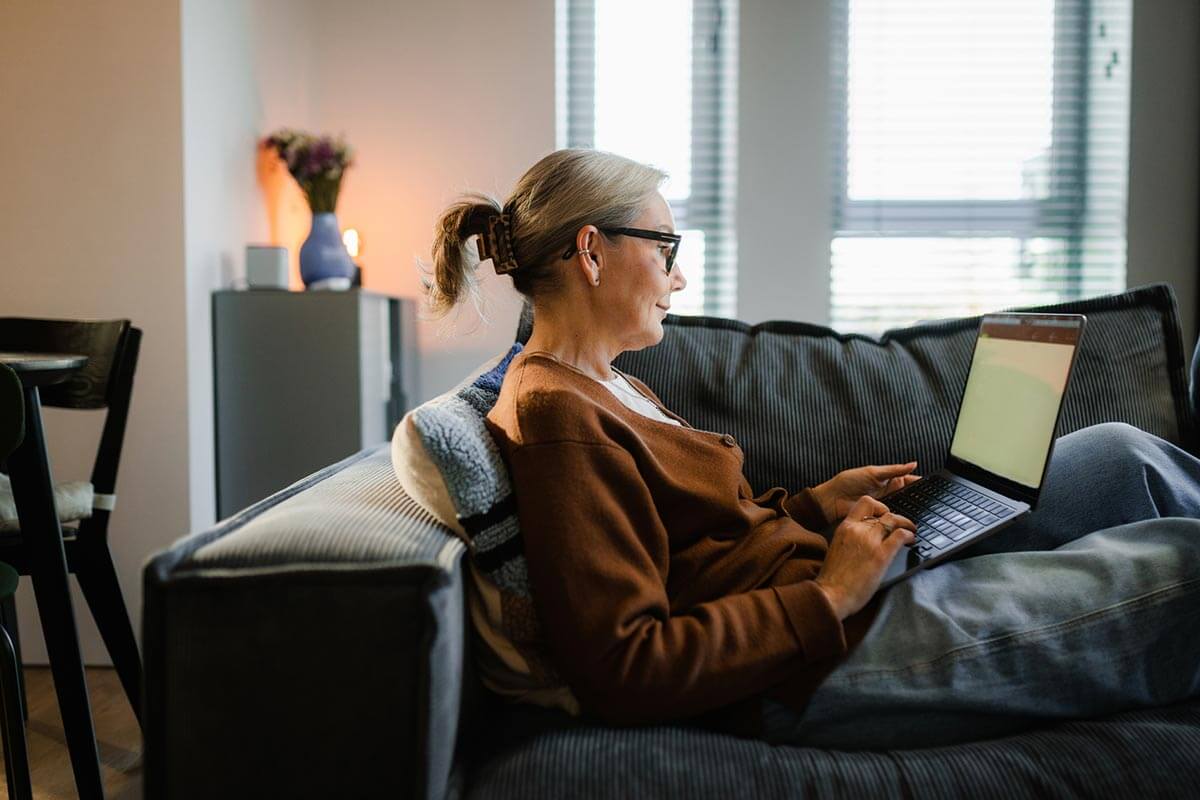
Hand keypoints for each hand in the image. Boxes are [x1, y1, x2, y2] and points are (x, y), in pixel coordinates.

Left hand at [812, 461, 919, 524]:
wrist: (832, 499)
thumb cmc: (848, 481)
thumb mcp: (873, 472)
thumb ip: (894, 470)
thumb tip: (913, 464)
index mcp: (888, 480)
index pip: (909, 480)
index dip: (920, 484)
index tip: (933, 487)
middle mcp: (888, 493)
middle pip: (909, 496)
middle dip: (918, 498)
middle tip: (929, 502)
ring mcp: (884, 505)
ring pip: (902, 507)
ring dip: (909, 509)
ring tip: (921, 511)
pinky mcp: (879, 517)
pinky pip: (892, 518)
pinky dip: (898, 519)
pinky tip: (906, 520)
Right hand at [815, 495, 915, 619]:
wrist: (831, 594)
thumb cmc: (832, 579)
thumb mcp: (837, 549)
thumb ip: (849, 540)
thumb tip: (862, 541)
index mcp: (844, 528)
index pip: (865, 503)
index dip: (879, 507)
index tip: (884, 515)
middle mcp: (857, 530)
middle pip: (884, 513)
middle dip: (896, 518)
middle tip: (901, 526)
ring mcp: (870, 542)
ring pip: (894, 520)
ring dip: (906, 524)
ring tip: (911, 531)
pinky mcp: (881, 555)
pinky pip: (900, 536)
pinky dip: (909, 535)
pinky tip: (911, 540)